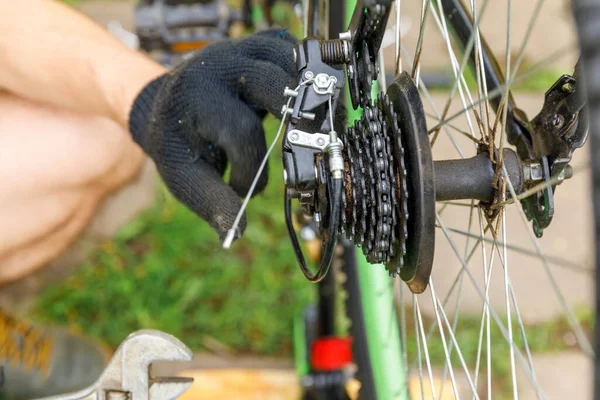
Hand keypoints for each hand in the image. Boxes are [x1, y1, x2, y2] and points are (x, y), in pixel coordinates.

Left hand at [128, 30, 297, 240]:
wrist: (164, 102)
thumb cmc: (176, 141)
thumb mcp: (183, 176)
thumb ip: (211, 202)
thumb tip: (237, 233)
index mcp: (197, 99)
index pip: (243, 133)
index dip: (252, 169)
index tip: (242, 188)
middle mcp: (220, 66)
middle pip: (274, 84)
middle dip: (297, 119)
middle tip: (305, 147)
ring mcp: (240, 49)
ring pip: (288, 58)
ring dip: (306, 91)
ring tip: (311, 124)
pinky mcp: (255, 44)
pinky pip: (288, 46)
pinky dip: (303, 68)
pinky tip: (304, 96)